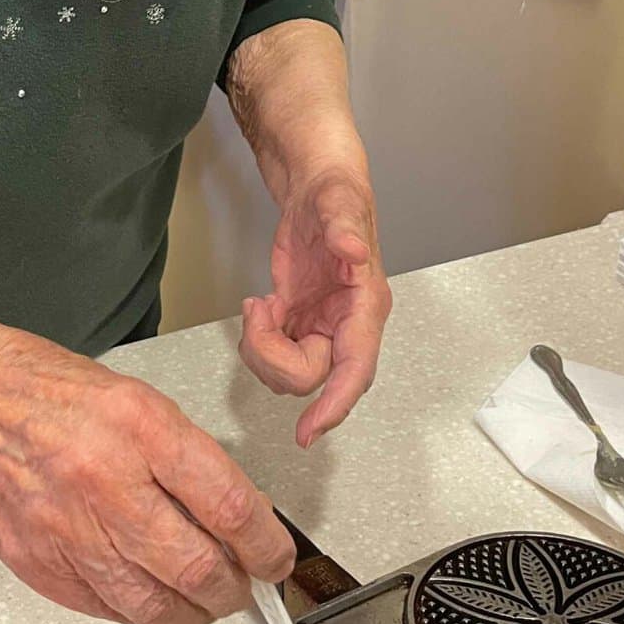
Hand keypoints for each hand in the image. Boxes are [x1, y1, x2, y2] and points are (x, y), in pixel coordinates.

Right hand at [0, 325, 294, 623]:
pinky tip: (150, 597)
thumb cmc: (35, 388)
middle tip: (245, 585)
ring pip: (154, 605)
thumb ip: (182, 455)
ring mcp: (67, 531)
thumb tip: (233, 512)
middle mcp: (106, 482)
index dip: (266, 544)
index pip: (228, 503)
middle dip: (234, 588)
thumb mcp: (129, 397)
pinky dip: (139, 613)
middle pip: (196, 567)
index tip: (277, 557)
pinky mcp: (38, 567)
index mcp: (138, 427)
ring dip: (192, 611)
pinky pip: (107, 611)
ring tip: (203, 599)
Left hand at [239, 167, 391, 447]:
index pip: (355, 370)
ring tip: (260, 305)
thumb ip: (345, 228)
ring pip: (288, 374)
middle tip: (260, 312)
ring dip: (261, 348)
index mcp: (365, 307)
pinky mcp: (301, 326)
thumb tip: (354, 251)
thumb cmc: (336, 195)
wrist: (317, 191)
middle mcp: (348, 327)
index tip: (308, 431)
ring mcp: (323, 330)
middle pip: (309, 378)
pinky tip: (263, 306)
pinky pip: (274, 356)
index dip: (334, 405)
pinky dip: (258, 338)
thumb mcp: (339, 202)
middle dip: (272, 355)